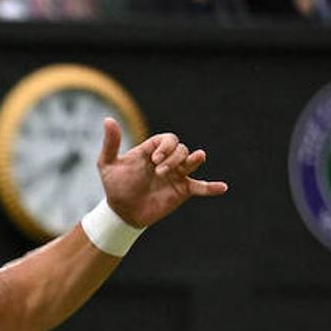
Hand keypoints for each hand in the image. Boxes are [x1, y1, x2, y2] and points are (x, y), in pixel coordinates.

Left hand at [97, 117, 228, 228]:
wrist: (121, 211)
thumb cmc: (115, 186)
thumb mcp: (107, 164)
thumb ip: (111, 143)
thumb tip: (108, 119)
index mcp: (153, 150)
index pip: (168, 139)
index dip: (166, 146)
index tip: (154, 160)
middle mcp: (167, 159)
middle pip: (182, 149)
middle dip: (174, 158)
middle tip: (159, 172)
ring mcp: (176, 174)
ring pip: (192, 161)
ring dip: (191, 161)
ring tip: (190, 163)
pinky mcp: (182, 191)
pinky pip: (200, 187)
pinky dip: (211, 187)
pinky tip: (222, 188)